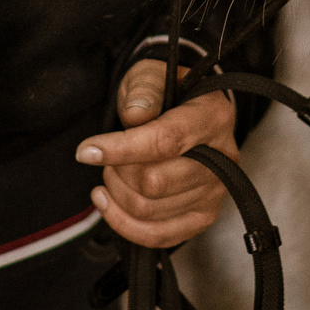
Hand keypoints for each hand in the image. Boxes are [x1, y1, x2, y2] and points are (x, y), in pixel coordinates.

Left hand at [77, 59, 236, 247]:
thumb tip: (136, 116)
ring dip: (117, 194)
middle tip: (106, 154)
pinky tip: (108, 202)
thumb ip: (145, 89)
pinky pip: (158, 235)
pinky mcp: (203, 217)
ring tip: (111, 172)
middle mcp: (223, 158)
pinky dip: (124, 223)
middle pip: (154, 182)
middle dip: (117, 170)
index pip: (165, 141)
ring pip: (150, 210)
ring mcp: (215, 192)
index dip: (121, 149)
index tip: (86, 151)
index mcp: (213, 116)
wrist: (185, 111)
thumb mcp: (152, 74)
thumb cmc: (166, 93)